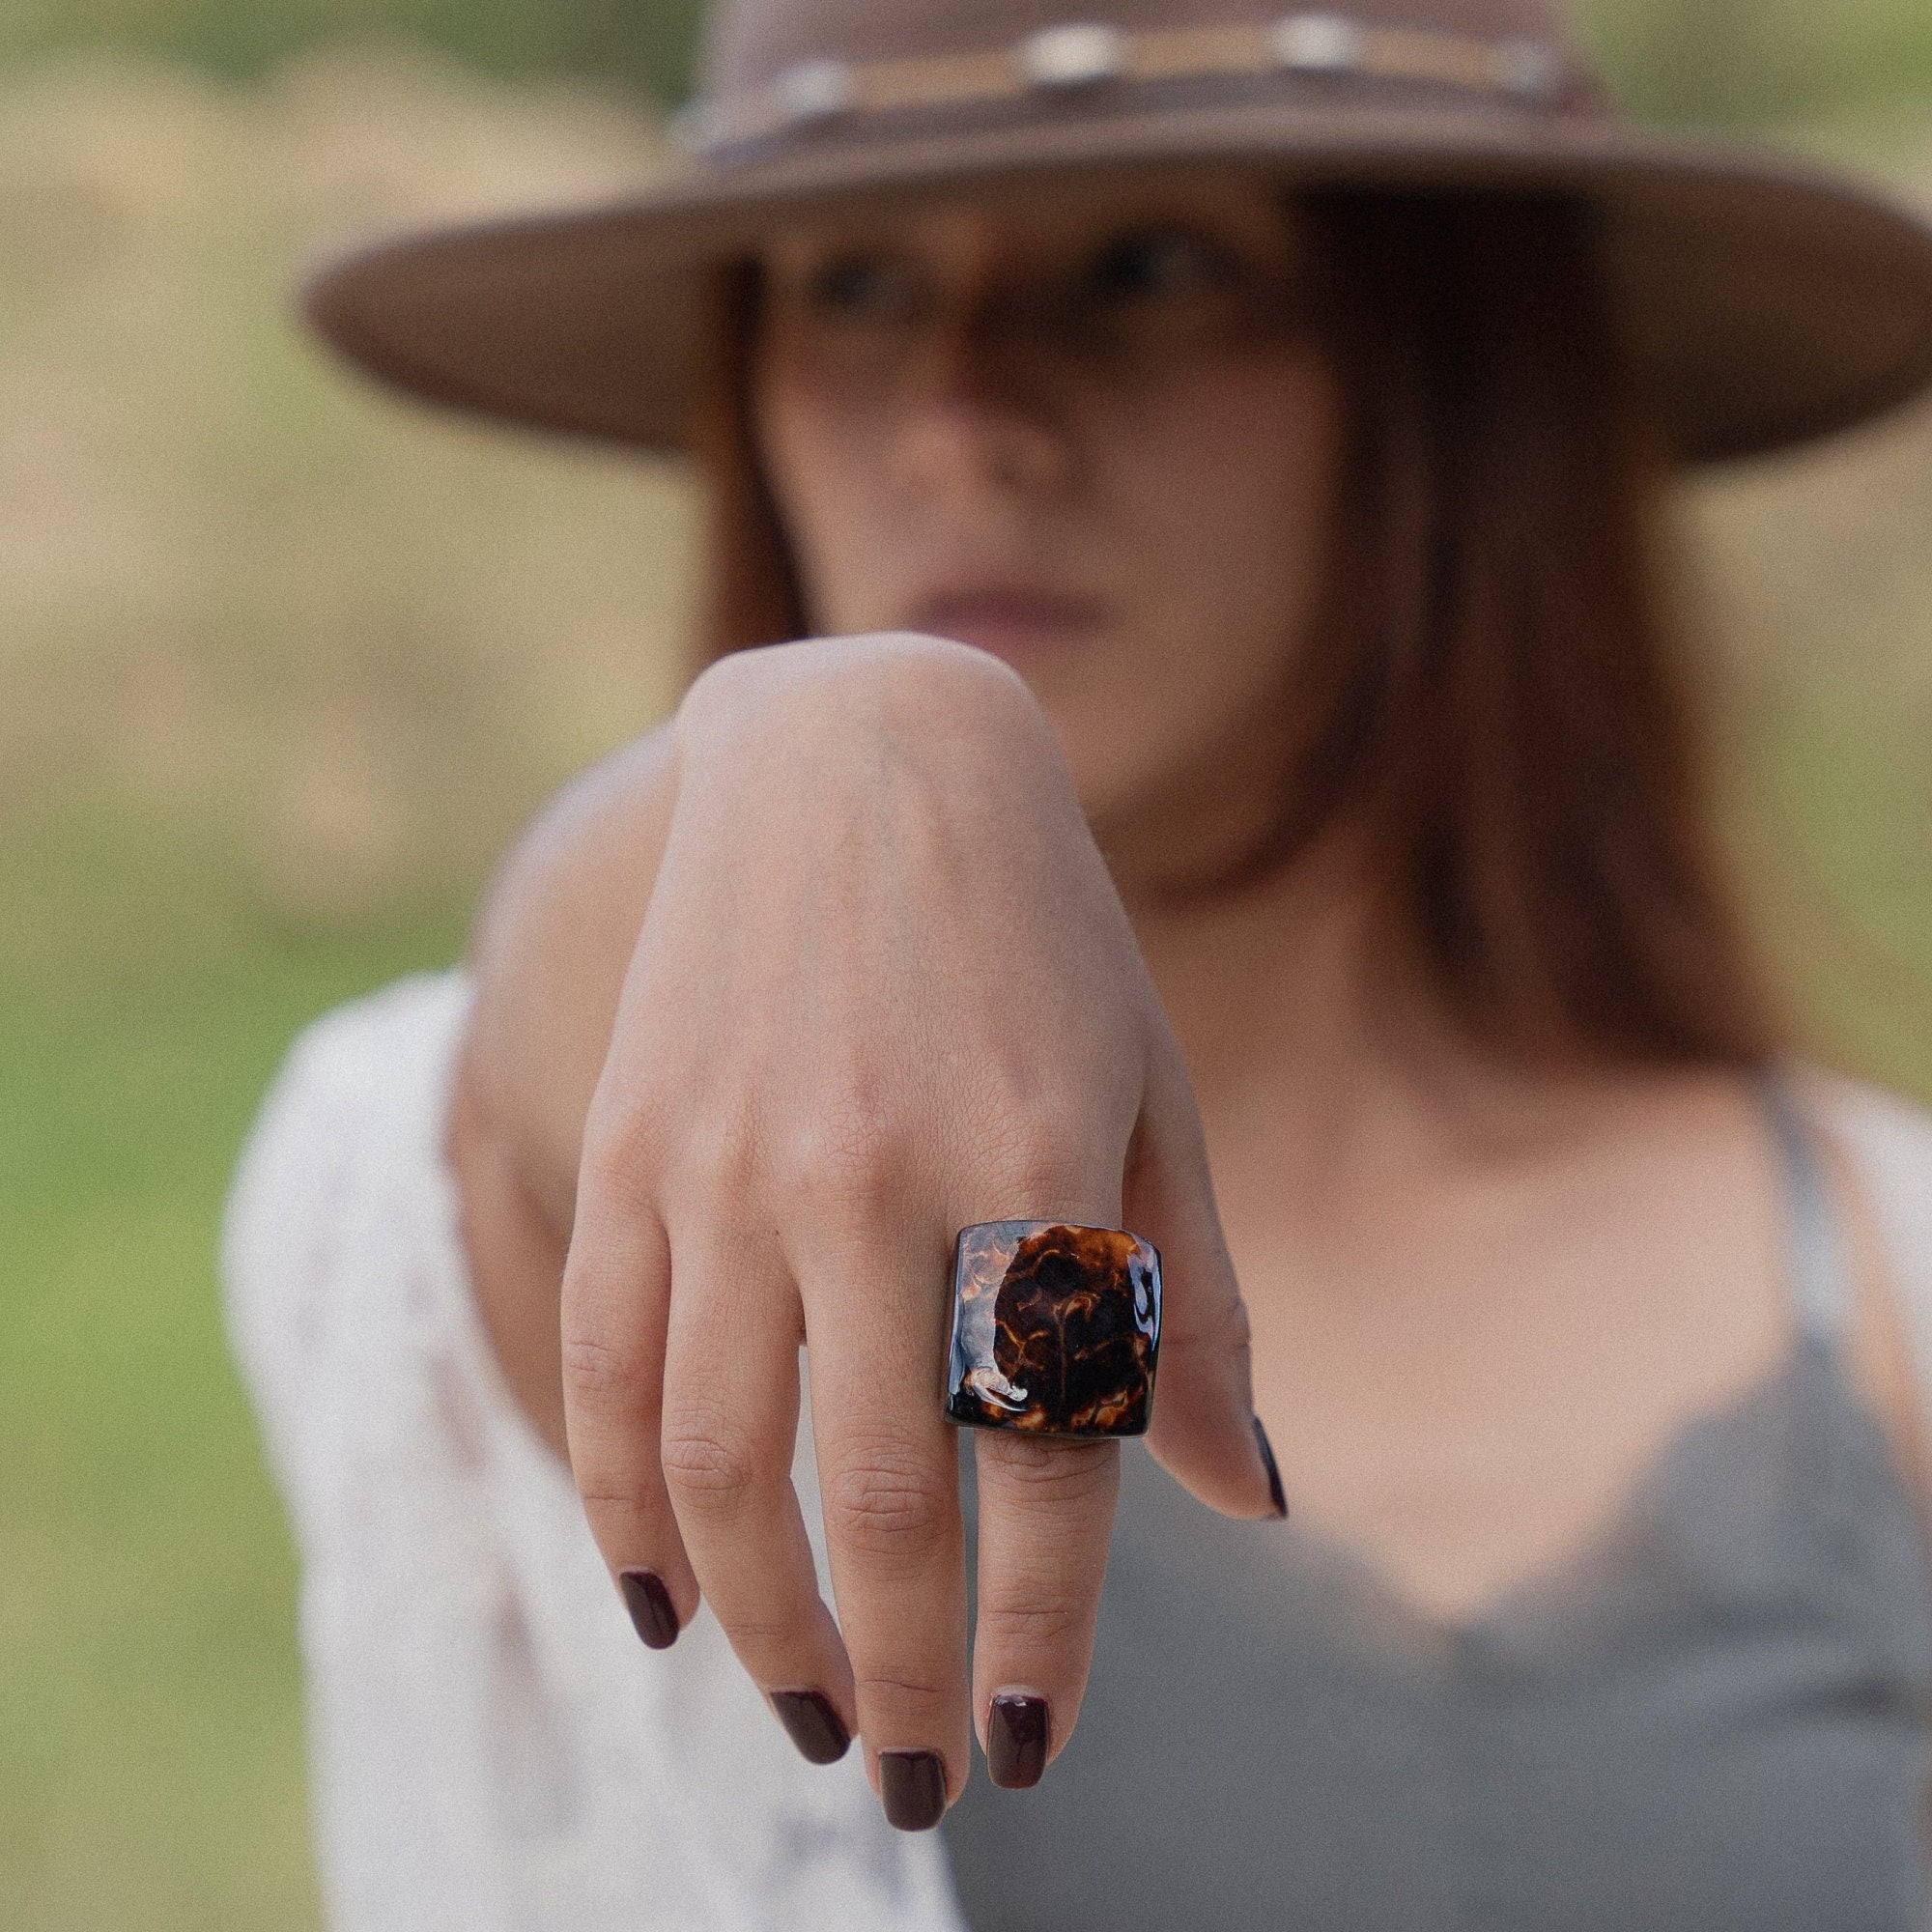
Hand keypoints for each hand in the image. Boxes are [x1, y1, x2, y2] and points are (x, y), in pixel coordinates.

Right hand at [560, 633, 1279, 1826]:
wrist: (862, 751)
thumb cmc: (1044, 936)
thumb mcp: (1153, 1091)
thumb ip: (1194, 1303)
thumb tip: (1248, 1505)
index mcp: (1039, 1167)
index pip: (1052, 1465)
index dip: (1046, 1635)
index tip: (1034, 1748)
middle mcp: (875, 1179)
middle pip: (878, 1500)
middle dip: (901, 1674)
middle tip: (915, 1776)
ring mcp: (730, 1161)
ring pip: (718, 1463)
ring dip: (760, 1625)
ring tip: (802, 1709)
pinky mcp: (634, 1140)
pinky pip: (602, 1360)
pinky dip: (619, 1506)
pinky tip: (661, 1598)